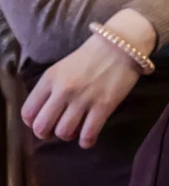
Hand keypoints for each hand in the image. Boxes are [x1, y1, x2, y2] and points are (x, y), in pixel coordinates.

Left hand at [21, 10, 154, 147]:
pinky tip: (88, 138)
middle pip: (42, 126)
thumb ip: (50, 88)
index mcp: (50, 79)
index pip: (28, 112)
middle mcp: (63, 90)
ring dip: (68, 135)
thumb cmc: (91, 56)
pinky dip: (86, 141)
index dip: (33, 122)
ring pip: (64, 132)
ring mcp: (84, 98)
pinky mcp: (104, 105)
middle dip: (47, 134)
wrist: (122, 45)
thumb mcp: (62, 68)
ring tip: (75, 130)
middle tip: (56, 130)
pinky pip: (88, 133)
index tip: (42, 122)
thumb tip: (46, 113)